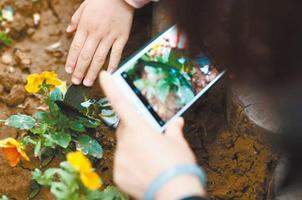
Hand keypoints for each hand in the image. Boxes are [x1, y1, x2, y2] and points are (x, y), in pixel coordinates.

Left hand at [65, 0, 133, 86]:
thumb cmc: (102, 0)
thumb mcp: (84, 6)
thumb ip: (76, 19)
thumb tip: (68, 31)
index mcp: (85, 26)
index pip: (75, 47)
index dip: (71, 61)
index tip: (69, 71)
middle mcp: (96, 33)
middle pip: (86, 56)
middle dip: (80, 71)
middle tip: (76, 82)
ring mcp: (110, 36)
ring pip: (99, 58)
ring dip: (93, 72)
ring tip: (88, 83)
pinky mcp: (122, 38)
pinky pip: (117, 54)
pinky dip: (113, 65)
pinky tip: (108, 74)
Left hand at [99, 71, 205, 199]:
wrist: (174, 193)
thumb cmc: (178, 165)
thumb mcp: (178, 144)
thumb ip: (173, 130)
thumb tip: (176, 122)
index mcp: (139, 128)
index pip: (122, 103)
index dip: (111, 88)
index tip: (104, 76)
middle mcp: (126, 141)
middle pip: (125, 128)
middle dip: (135, 129)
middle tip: (149, 138)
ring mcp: (120, 158)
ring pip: (124, 146)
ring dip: (133, 148)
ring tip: (150, 158)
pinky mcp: (118, 174)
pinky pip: (122, 163)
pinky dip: (130, 163)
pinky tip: (143, 169)